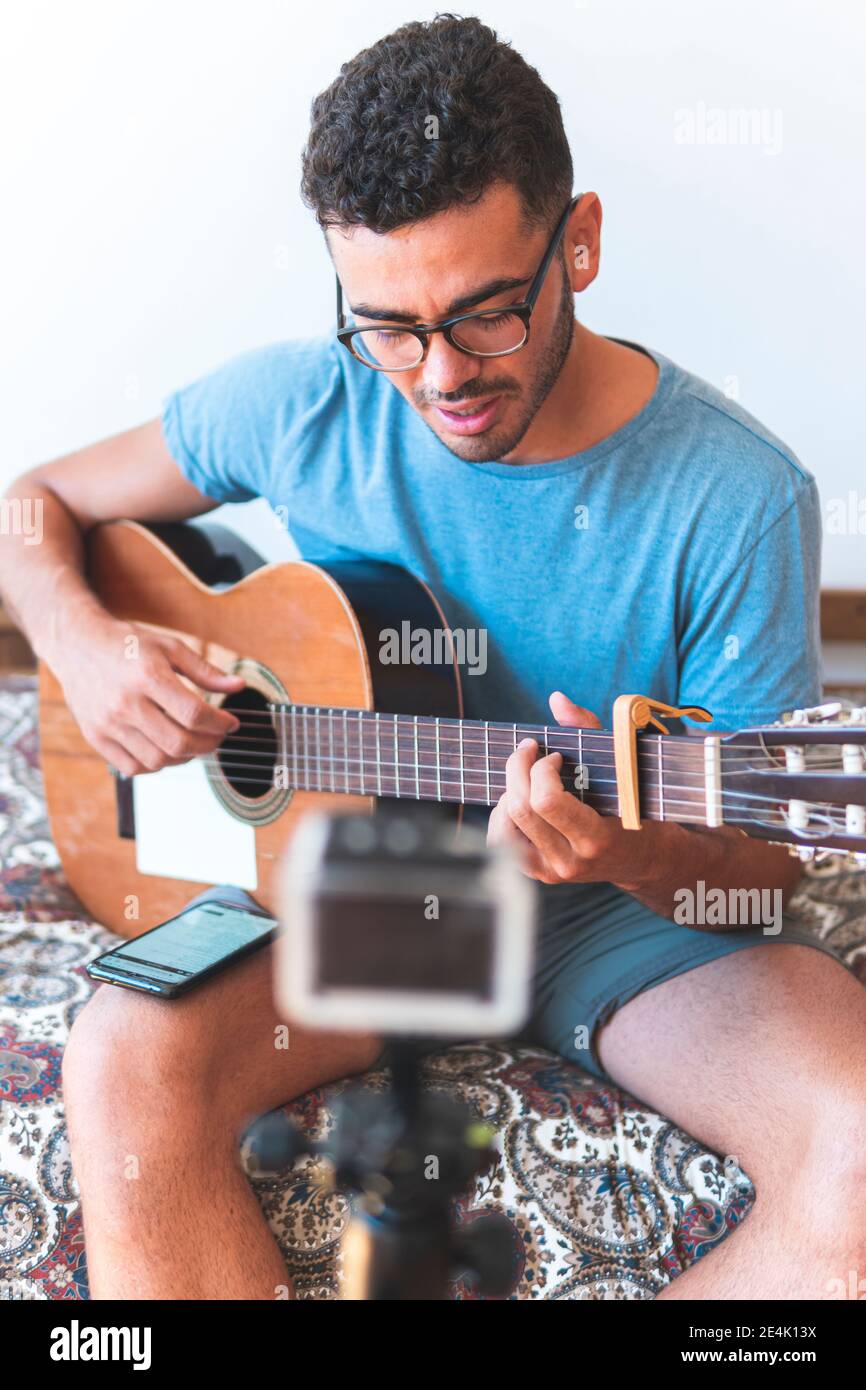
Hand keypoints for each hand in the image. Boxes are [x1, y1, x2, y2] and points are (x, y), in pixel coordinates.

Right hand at [52, 614, 244, 775]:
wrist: (76, 645)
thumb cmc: (127, 644)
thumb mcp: (169, 646)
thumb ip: (205, 670)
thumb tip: (238, 687)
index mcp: (147, 676)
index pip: (194, 714)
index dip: (220, 723)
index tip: (231, 723)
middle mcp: (125, 703)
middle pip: (178, 742)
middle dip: (208, 744)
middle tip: (217, 737)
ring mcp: (108, 723)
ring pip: (158, 760)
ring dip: (184, 757)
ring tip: (193, 743)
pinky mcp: (95, 736)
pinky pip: (132, 767)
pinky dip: (156, 765)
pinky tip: (165, 750)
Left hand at [487, 690, 643, 885]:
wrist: (644, 859)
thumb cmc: (636, 807)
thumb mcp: (623, 769)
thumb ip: (589, 730)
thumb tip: (556, 698)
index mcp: (596, 837)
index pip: (546, 801)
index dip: (540, 768)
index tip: (554, 756)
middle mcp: (570, 860)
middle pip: (520, 808)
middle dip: (517, 768)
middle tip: (529, 751)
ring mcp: (552, 871)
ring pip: (504, 825)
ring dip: (508, 793)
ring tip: (526, 780)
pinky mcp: (538, 874)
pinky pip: (500, 843)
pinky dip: (502, 816)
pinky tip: (518, 801)